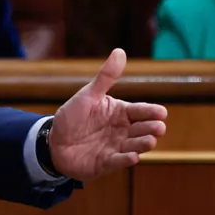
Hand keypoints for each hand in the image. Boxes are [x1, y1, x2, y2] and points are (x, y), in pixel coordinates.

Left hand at [49, 48, 167, 180]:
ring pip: (135, 146)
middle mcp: (123, 131)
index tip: (161, 113)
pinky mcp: (106, 163)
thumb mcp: (88, 96)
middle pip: (143, 129)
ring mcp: (116, 147)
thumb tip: (120, 51)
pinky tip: (132, 157)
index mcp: (121, 113)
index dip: (152, 112)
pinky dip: (126, 159)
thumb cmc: (72, 117)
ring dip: (143, 144)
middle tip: (158, 128)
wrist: (53, 142)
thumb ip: (105, 78)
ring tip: (149, 141)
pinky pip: (118, 161)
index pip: (142, 111)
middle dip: (152, 129)